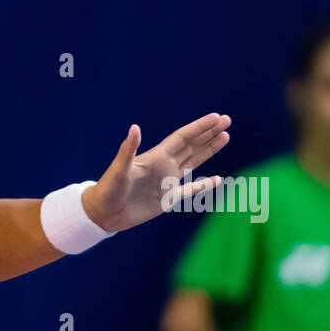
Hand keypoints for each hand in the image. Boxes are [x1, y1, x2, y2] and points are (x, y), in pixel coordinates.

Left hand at [84, 113, 231, 231]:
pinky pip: (190, 191)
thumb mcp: (119, 169)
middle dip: (209, 133)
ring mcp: (167, 182)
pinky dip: (205, 185)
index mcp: (156, 157)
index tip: (217, 117)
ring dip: (209, 150)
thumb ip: (128, 149)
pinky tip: (218, 178)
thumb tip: (134, 127)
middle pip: (192, 145)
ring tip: (225, 136)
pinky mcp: (167, 200)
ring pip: (194, 162)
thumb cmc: (108, 189)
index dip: (200, 127)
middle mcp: (164, 167)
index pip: (183, 137)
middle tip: (227, 120)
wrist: (102, 213)